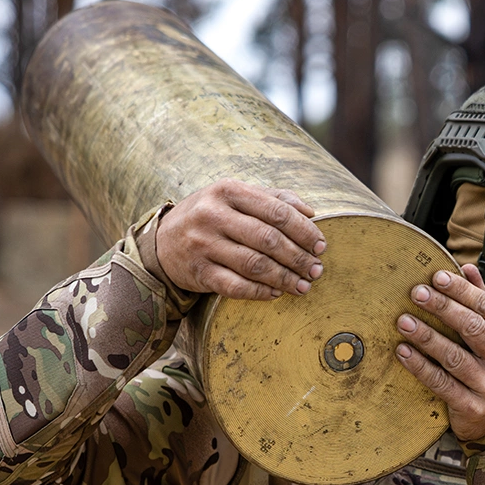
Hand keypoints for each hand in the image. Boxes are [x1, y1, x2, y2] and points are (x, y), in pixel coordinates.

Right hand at [155, 179, 325, 298]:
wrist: (162, 242)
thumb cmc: (211, 216)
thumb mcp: (234, 197)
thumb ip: (273, 198)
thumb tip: (310, 212)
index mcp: (228, 190)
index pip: (277, 211)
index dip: (304, 230)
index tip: (321, 245)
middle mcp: (213, 215)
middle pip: (268, 239)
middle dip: (298, 257)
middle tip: (316, 270)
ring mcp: (203, 244)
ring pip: (255, 265)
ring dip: (284, 278)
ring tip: (303, 286)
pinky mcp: (198, 272)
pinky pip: (236, 286)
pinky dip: (260, 292)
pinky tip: (275, 294)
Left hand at [395, 263, 484, 441]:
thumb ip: (484, 304)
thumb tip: (466, 268)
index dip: (463, 291)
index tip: (437, 277)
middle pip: (474, 330)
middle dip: (443, 308)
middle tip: (417, 293)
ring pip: (456, 357)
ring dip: (427, 336)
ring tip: (404, 321)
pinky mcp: (474, 410)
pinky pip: (442, 383)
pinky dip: (420, 365)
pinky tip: (404, 351)